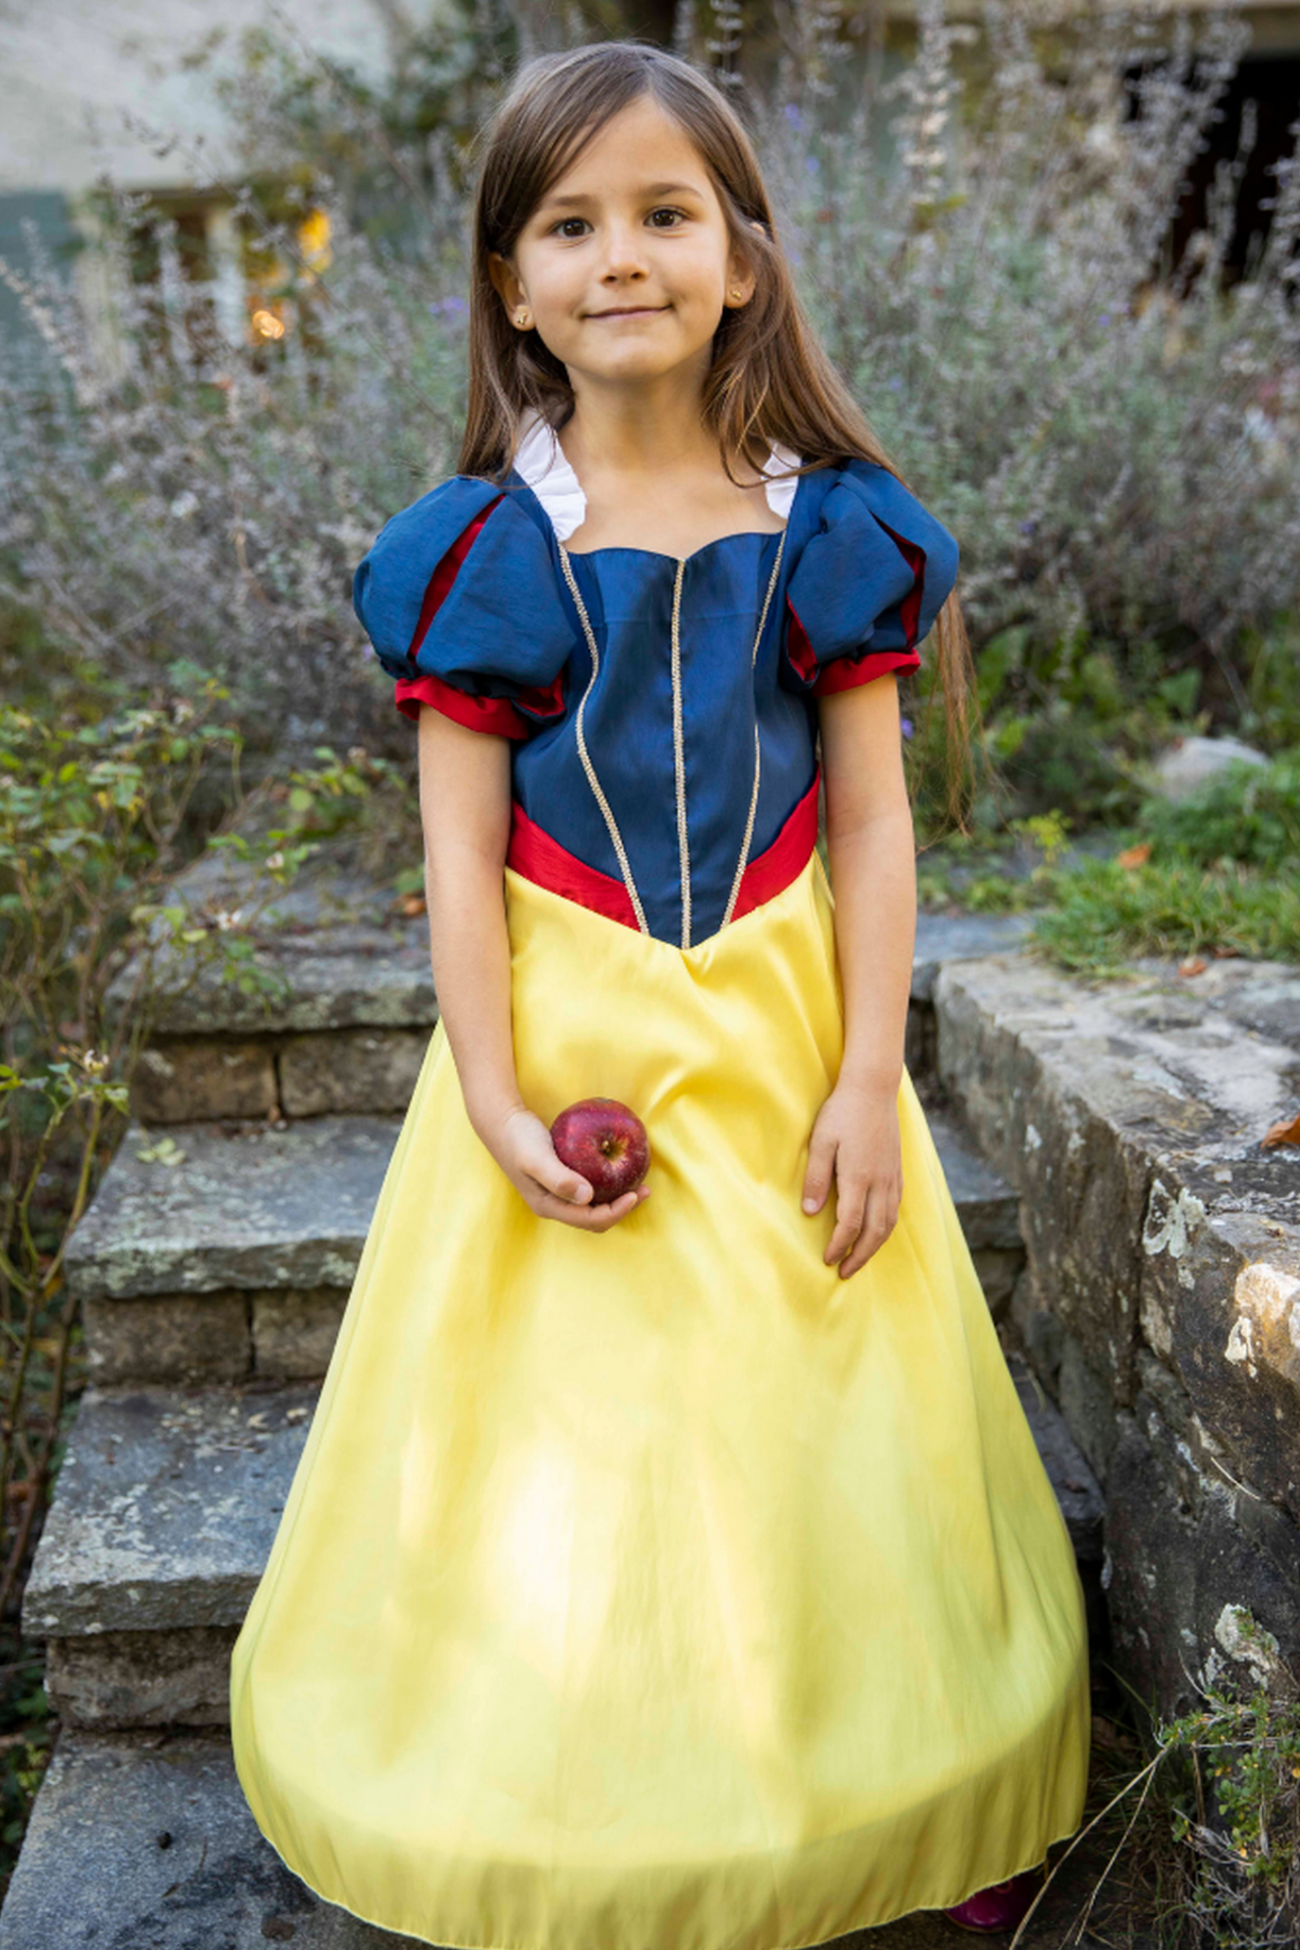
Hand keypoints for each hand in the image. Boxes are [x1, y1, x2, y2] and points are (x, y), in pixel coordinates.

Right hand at [481, 1103, 650, 1230]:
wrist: (501, 1122)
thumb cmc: (518, 1138)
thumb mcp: (536, 1157)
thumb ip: (559, 1178)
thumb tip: (588, 1197)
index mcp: (549, 1206)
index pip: (589, 1220)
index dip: (616, 1212)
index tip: (635, 1194)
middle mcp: (554, 1204)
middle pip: (594, 1219)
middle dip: (621, 1209)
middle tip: (644, 1191)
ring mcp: (557, 1193)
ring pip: (593, 1206)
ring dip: (617, 1199)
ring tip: (639, 1184)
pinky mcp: (561, 1179)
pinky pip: (590, 1188)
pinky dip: (608, 1184)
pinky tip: (618, 1169)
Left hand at [801, 1080, 901, 1276]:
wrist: (873, 1088)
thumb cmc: (842, 1112)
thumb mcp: (820, 1141)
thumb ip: (816, 1178)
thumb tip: (809, 1213)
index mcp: (859, 1177)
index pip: (850, 1224)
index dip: (839, 1246)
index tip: (827, 1260)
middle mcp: (880, 1181)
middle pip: (874, 1232)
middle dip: (859, 1256)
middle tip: (844, 1273)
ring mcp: (892, 1176)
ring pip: (889, 1223)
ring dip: (875, 1246)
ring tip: (860, 1259)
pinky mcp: (898, 1170)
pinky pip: (896, 1208)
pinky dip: (886, 1228)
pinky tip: (876, 1232)